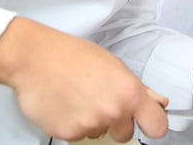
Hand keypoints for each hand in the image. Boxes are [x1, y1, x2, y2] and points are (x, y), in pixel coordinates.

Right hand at [0, 17, 168, 141]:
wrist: (34, 58)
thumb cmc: (72, 56)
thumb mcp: (114, 65)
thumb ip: (139, 88)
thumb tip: (158, 102)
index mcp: (129, 92)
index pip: (157, 126)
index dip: (153, 125)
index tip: (148, 123)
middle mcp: (113, 111)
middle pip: (126, 133)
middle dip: (117, 122)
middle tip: (101, 101)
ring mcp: (90, 124)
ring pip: (100, 133)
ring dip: (92, 121)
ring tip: (79, 97)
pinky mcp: (68, 133)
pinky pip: (78, 136)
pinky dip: (73, 124)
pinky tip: (66, 104)